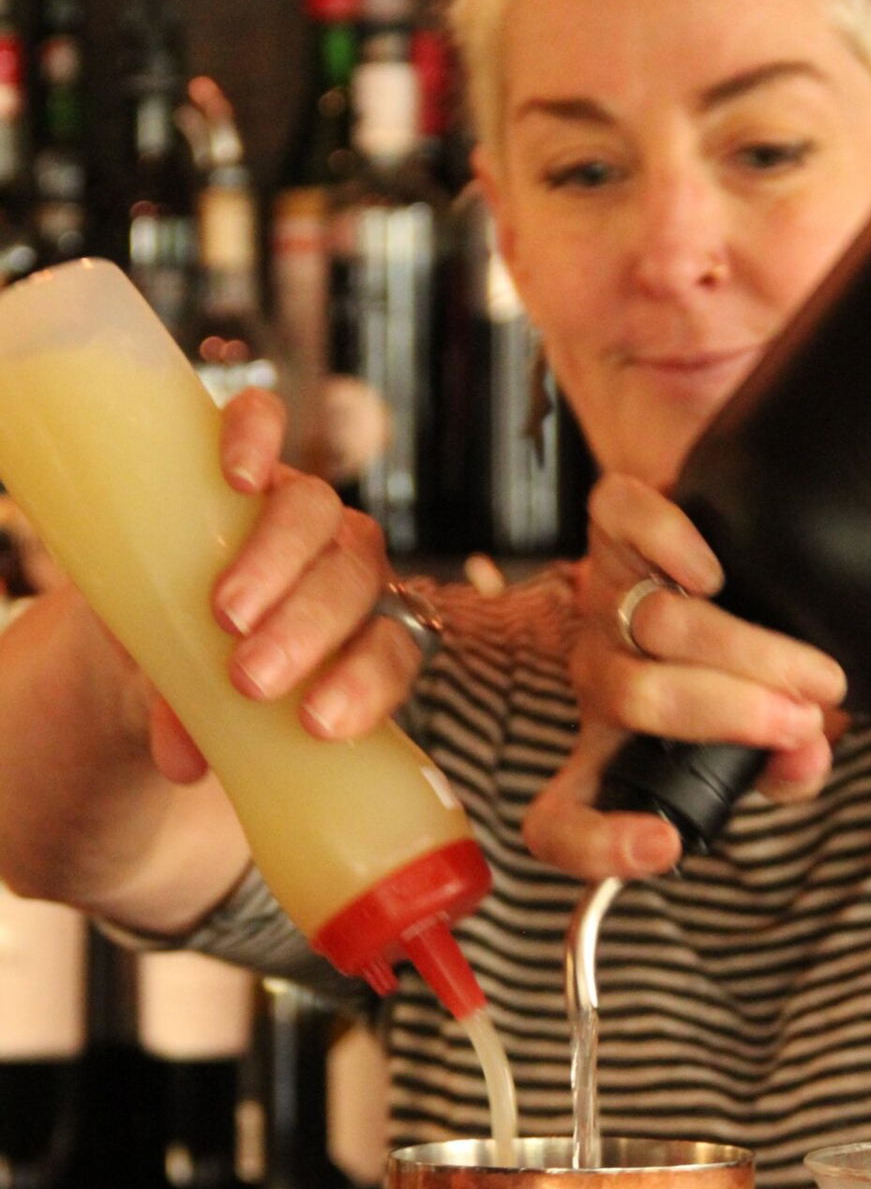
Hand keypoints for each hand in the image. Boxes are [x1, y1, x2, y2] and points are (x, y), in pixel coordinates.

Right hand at [182, 391, 424, 758]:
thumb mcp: (200, 703)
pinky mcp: (250, 454)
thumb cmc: (201, 666)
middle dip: (310, 633)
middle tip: (251, 679)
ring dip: (278, 562)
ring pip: (318, 514)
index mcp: (360, 631)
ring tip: (228, 613)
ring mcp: (299, 505)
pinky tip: (237, 477)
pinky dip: (256, 439)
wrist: (160, 605)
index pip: (392, 653)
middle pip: (355, 583)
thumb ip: (194, 724)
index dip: (367, 685)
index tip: (316, 724)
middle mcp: (345, 563)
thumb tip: (180, 764)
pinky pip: (264, 425)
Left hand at [522, 472, 847, 881]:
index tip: (666, 843)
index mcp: (616, 749)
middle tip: (802, 719)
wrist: (739, 559)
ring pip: (655, 622)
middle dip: (729, 713)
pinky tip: (713, 571)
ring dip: (748, 651)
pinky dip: (669, 543)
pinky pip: (621, 522)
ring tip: (815, 673)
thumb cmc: (744, 670)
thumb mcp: (766, 737)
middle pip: (637, 697)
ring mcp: (604, 599)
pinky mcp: (612, 525)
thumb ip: (785, 766)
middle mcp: (601, 679)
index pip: (560, 818)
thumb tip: (809, 755)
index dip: (596, 843)